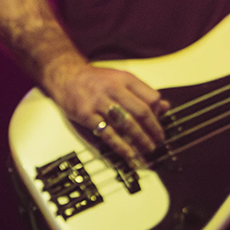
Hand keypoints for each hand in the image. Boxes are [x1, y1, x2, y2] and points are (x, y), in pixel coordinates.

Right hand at [46, 60, 167, 163]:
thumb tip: (165, 107)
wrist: (65, 75)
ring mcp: (99, 101)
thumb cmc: (95, 80)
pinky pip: (107, 133)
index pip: (151, 97)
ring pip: (126, 123)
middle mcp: (113, 88)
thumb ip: (142, 93)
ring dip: (140, 139)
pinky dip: (121, 146)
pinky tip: (129, 154)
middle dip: (153, 130)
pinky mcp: (86, 114)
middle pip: (141, 111)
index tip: (159, 125)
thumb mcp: (120, 79)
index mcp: (125, 79)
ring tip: (148, 150)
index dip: (159, 114)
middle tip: (159, 141)